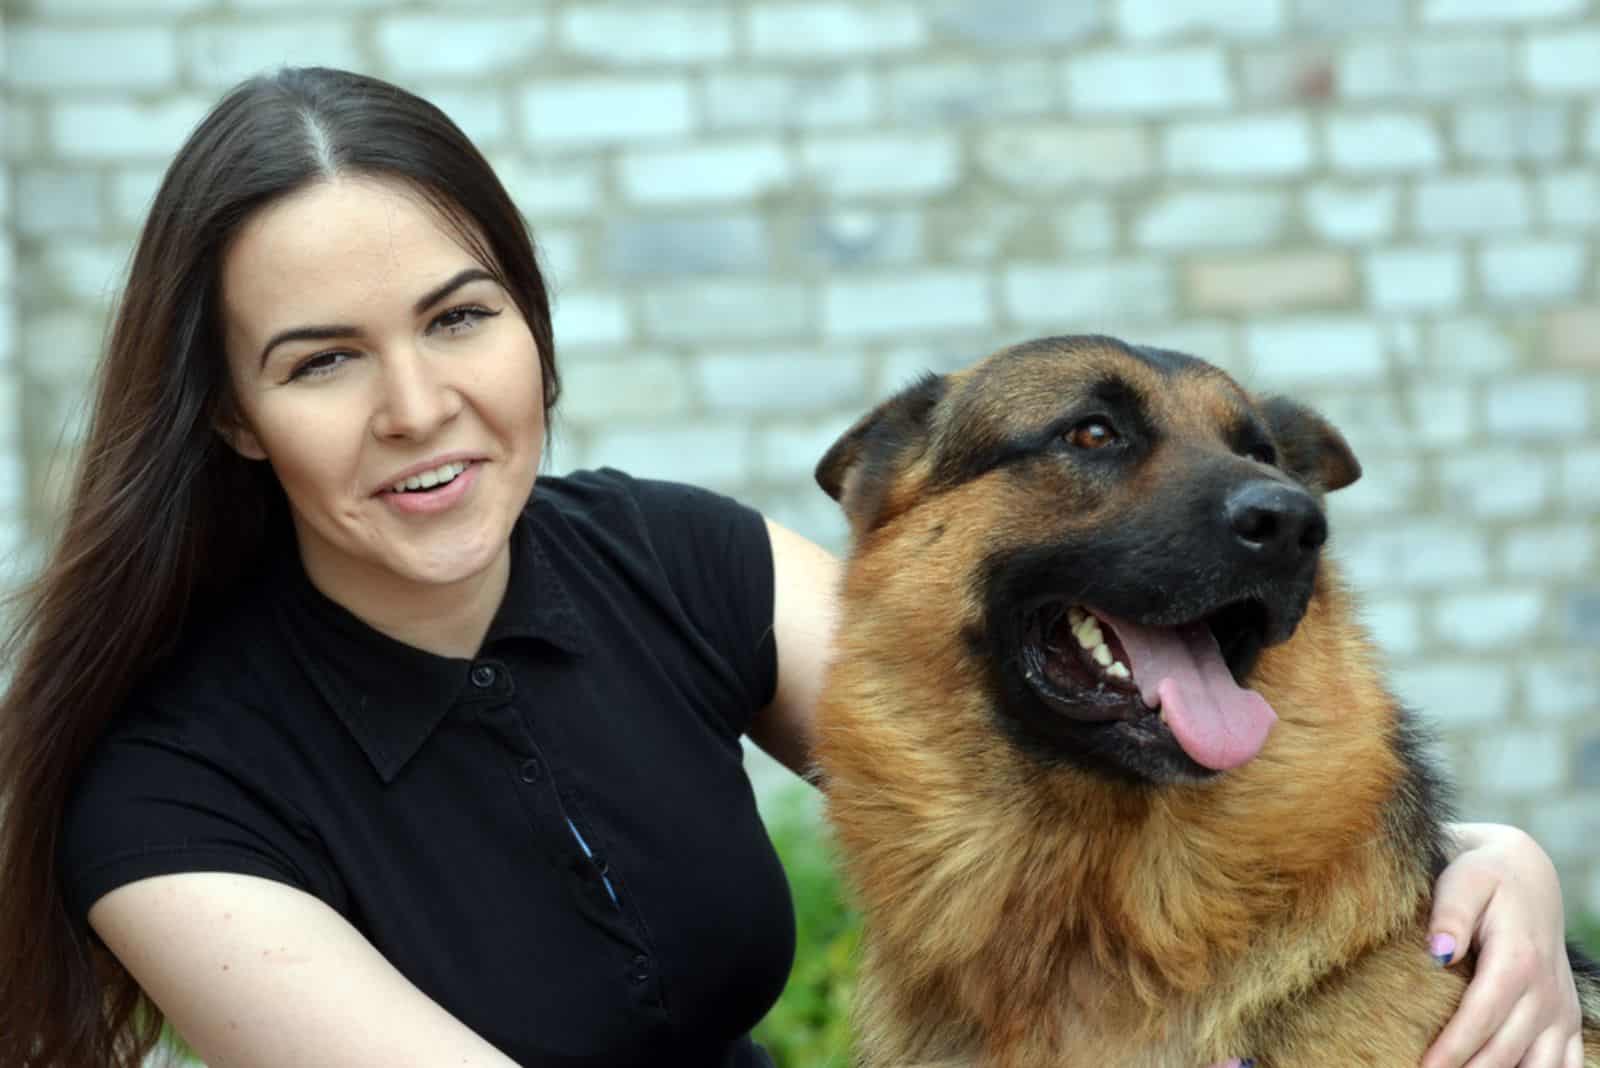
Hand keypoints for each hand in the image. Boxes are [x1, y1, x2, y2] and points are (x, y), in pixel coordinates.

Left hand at [1421, 823, 1582, 1067]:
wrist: (1526, 875)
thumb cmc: (1482, 876)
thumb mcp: (1463, 881)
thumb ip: (1450, 914)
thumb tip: (1438, 952)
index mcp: (1517, 959)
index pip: (1482, 1016)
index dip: (1453, 1048)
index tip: (1423, 1067)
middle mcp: (1545, 992)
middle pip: (1507, 1050)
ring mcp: (1560, 1009)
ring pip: (1539, 1066)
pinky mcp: (1565, 1019)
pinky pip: (1565, 1065)